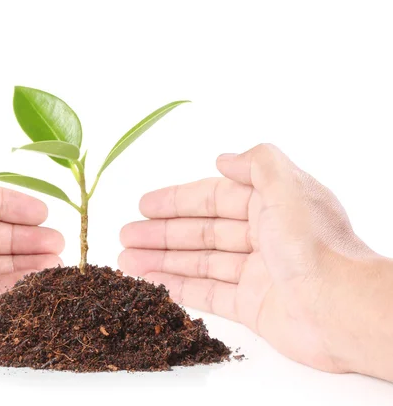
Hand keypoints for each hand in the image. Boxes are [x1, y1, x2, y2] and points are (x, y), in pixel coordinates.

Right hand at [119, 143, 389, 374]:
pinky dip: (179, 288)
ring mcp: (256, 274)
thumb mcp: (286, 185)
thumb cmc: (313, 246)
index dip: (176, 200)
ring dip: (162, 261)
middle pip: (200, 232)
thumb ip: (256, 162)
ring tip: (126, 262)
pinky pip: (208, 294)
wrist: (341, 309)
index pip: (212, 199)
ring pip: (199, 263)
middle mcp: (262, 237)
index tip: (143, 204)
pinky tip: (153, 285)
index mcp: (270, 205)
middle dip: (161, 233)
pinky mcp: (253, 307)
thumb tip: (224, 158)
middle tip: (125, 235)